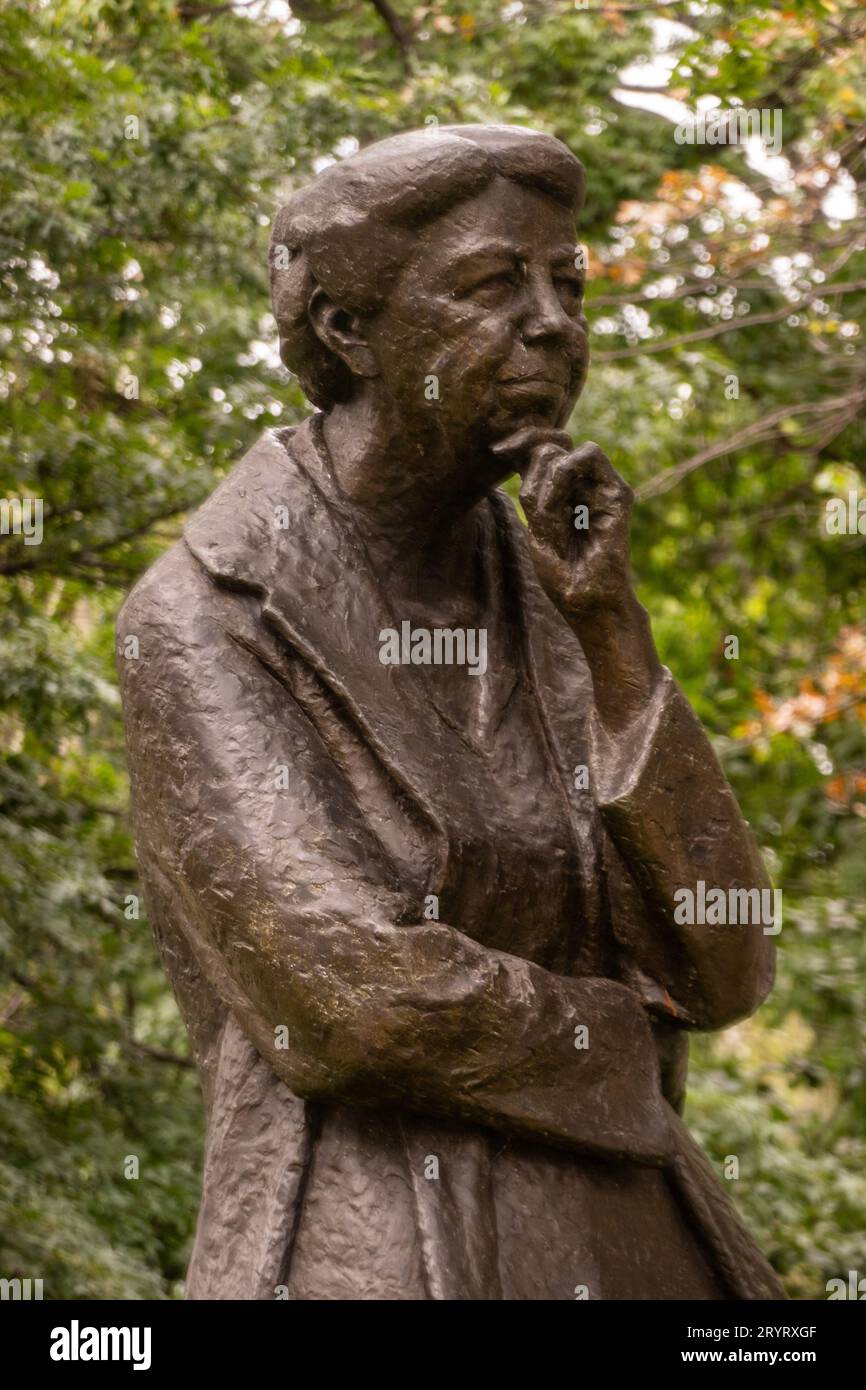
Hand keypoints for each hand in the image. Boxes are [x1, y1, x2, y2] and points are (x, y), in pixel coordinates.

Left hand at [491, 426, 635, 622]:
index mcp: (558, 490)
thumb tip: (516, 450)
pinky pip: (589, 454)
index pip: (540, 446)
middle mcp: (580, 484)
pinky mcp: (617, 491)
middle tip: (532, 505)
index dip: (520, 440)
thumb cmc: (560, 571)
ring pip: (563, 448)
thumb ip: (531, 489)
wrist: (586, 599)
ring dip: (546, 479)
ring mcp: (599, 486)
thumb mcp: (535, 525)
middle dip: (530, 465)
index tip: (497, 450)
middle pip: (548, 444)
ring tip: (548, 514)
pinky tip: (560, 504)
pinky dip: (566, 473)